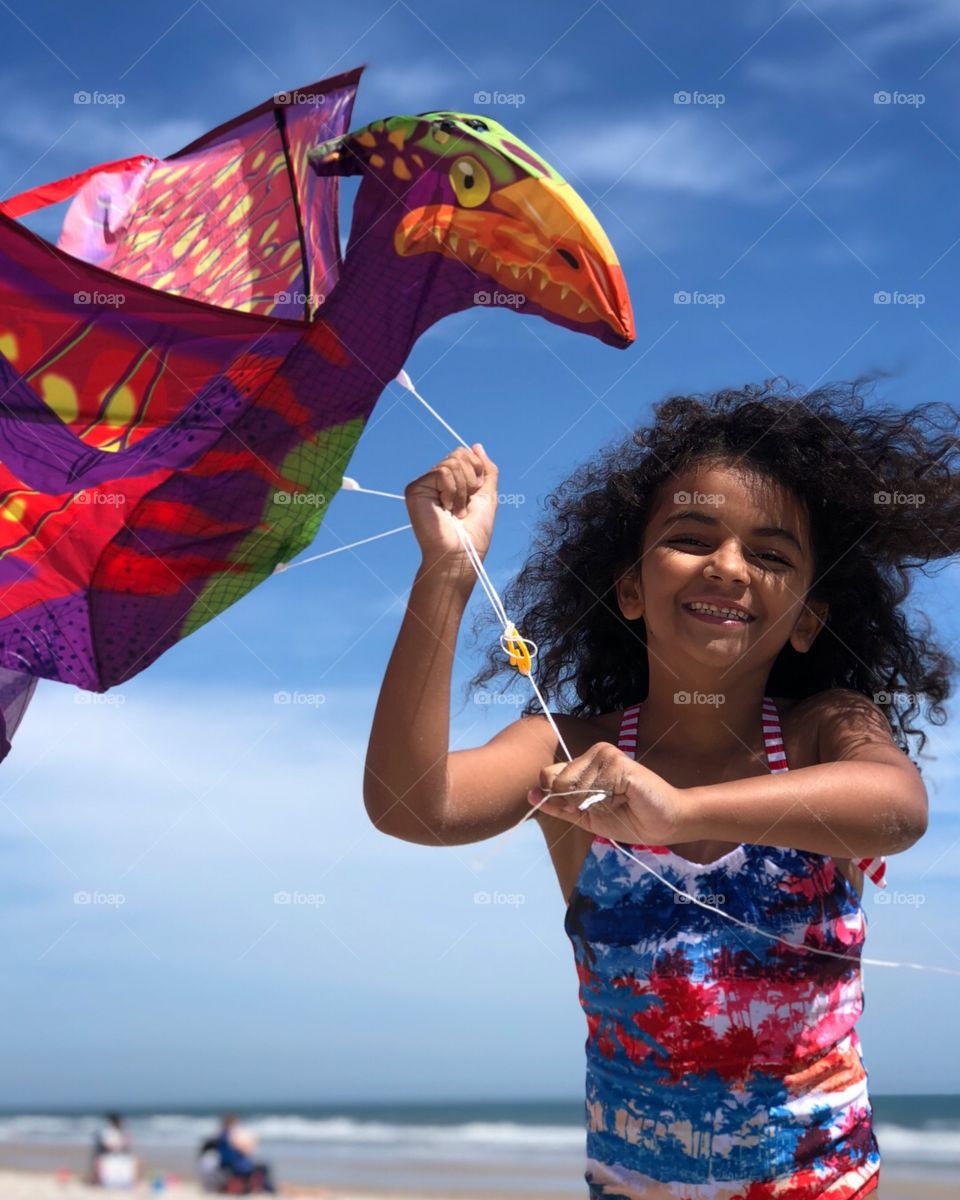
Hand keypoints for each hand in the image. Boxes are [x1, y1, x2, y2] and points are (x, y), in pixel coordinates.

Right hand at [405, 444, 497, 568]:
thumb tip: (477, 445)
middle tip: (465, 505)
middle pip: (459, 454)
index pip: (465, 454)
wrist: (461, 553)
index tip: (475, 494)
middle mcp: (437, 481)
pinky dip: (452, 490)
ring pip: (452, 462)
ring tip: (456, 511)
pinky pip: (442, 471)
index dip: (477, 470)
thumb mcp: (488, 495)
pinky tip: (446, 508)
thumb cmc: (475, 531)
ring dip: (462, 490)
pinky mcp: (415, 489)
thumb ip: (486, 470)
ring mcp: (426, 484)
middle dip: (471, 479)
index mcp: (453, 482)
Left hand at [528, 742, 684, 844]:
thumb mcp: (586, 816)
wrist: (664, 823)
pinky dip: (608, 802)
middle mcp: (594, 753)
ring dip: (597, 805)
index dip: (560, 799)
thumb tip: (529, 794)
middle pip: (559, 782)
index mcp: (584, 763)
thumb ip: (559, 806)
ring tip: (620, 801)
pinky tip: (626, 798)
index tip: (584, 808)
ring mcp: (607, 754)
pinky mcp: (619, 762)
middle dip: (578, 803)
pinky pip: (595, 788)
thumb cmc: (628, 818)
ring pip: (576, 787)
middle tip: (607, 805)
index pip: (549, 776)